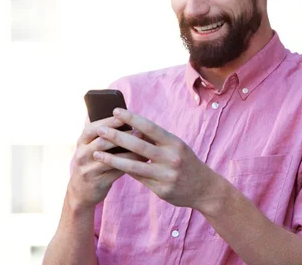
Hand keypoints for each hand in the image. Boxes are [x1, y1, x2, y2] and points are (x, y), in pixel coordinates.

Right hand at [69, 116, 145, 209]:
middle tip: (139, 132)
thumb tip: (114, 111)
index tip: (124, 116)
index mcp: (81, 142)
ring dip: (129, 151)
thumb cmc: (91, 162)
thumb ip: (99, 131)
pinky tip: (143, 160)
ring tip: (143, 146)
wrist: (81, 191)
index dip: (108, 122)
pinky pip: (117, 171)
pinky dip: (130, 164)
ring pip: (111, 158)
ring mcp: (89, 169)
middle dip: (121, 136)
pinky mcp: (98, 182)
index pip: (92, 128)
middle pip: (101, 142)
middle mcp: (82, 155)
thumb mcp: (89, 145)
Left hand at [91, 108, 222, 209]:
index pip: (150, 127)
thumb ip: (157, 140)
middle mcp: (171, 158)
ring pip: (134, 166)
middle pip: (138, 145)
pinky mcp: (161, 190)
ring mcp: (166, 175)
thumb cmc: (186, 163)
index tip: (116, 111)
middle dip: (117, 136)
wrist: (205, 189)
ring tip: (96, 153)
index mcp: (174, 143)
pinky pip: (138, 179)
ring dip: (112, 159)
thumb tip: (132, 129)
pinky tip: (110, 167)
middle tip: (100, 129)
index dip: (132, 118)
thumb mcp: (177, 147)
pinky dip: (124, 171)